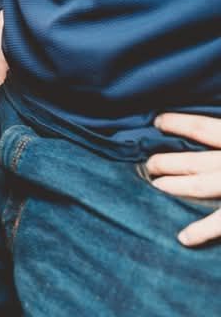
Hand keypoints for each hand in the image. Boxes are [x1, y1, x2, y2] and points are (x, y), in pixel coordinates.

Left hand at [147, 113, 220, 246]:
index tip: (157, 121)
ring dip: (173, 187)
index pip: (203, 128)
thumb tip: (211, 132)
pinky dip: (201, 230)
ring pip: (199, 186)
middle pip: (192, 160)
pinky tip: (182, 238)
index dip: (178, 123)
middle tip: (146, 165)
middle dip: (165, 162)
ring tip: (153, 186)